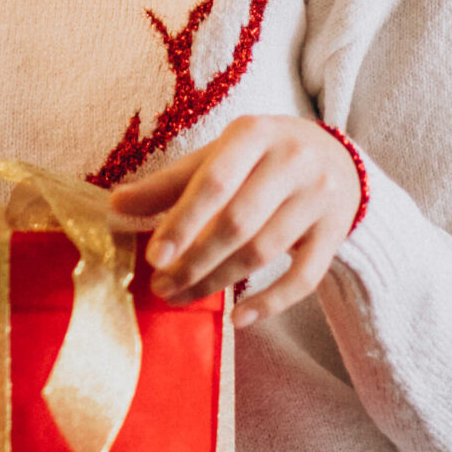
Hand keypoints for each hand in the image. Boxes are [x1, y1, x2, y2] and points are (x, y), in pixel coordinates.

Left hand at [108, 115, 359, 328]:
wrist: (336, 158)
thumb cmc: (260, 157)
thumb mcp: (218, 156)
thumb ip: (170, 183)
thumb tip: (115, 206)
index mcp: (253, 133)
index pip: (213, 182)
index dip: (181, 222)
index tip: (154, 258)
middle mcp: (291, 161)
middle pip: (237, 222)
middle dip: (195, 261)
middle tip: (162, 288)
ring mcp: (318, 198)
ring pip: (264, 251)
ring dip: (219, 281)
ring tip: (183, 298)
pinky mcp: (335, 233)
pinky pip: (304, 277)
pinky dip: (271, 302)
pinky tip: (238, 318)